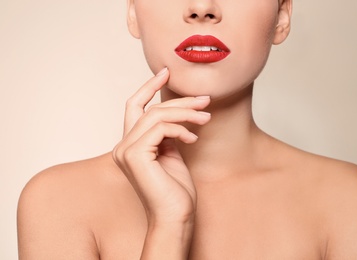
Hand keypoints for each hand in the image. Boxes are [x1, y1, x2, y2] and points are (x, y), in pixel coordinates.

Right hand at [112, 68, 210, 224]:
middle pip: (150, 108)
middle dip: (180, 101)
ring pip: (156, 115)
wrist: (176, 215)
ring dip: (186, 113)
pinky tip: (193, 139)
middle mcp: (123, 146)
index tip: (166, 73)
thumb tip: (178, 113)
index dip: (148, 87)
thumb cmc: (175, 189)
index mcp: (130, 145)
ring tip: (206, 118)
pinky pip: (160, 127)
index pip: (134, 107)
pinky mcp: (135, 155)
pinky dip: (181, 129)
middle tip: (204, 100)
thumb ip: (167, 133)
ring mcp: (126, 150)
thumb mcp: (172, 152)